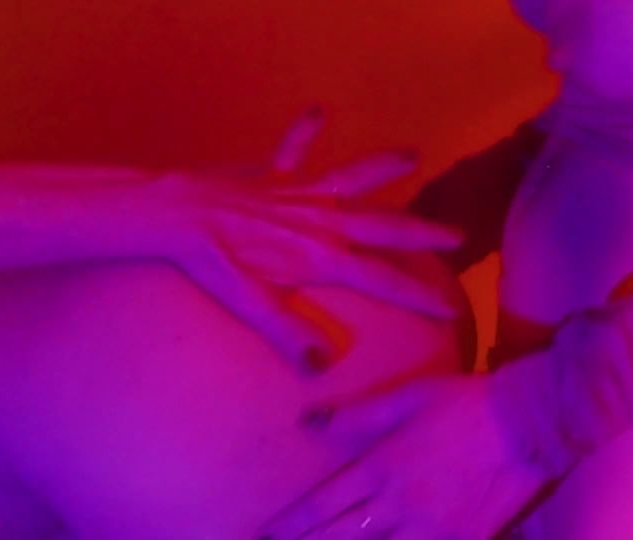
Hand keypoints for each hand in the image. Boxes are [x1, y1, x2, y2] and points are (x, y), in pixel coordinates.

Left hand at [134, 108, 462, 371]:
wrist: (174, 213)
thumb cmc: (209, 260)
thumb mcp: (248, 301)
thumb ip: (287, 330)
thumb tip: (322, 366)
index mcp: (320, 255)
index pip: (381, 278)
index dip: (418, 295)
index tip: (450, 307)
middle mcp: (320, 221)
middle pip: (384, 225)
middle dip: (423, 233)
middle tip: (458, 235)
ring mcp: (300, 194)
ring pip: (353, 178)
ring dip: (383, 167)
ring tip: (413, 154)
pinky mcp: (274, 177)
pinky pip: (295, 149)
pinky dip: (306, 132)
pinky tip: (318, 110)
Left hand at [260, 376, 547, 538]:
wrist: (527, 423)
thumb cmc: (464, 403)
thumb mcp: (407, 397)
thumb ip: (357, 414)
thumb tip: (310, 422)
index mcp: (381, 468)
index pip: (322, 505)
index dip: (290, 526)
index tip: (266, 534)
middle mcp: (398, 505)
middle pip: (340, 538)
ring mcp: (430, 529)